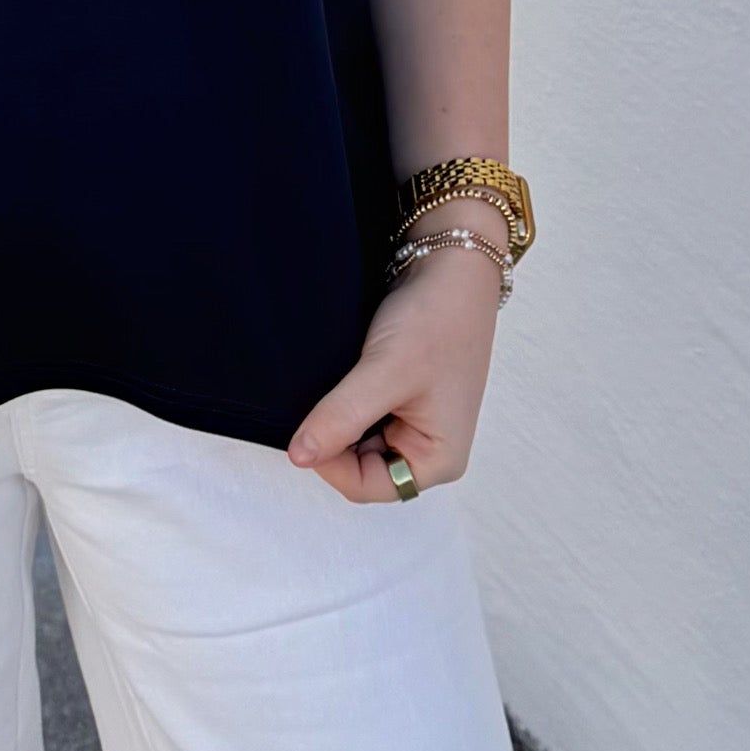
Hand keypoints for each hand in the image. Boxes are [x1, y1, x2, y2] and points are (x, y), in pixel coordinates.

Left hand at [288, 234, 502, 503]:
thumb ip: (342, 418)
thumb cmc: (437, 318)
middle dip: (335, 437)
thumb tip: (298, 457)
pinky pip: (360, 418)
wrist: (450, 264)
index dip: (330, 461)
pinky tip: (343, 375)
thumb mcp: (385, 371)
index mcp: (440, 459)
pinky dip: (344, 402)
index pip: (366, 486)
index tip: (310, 423)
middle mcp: (429, 450)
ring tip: (339, 381)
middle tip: (329, 393)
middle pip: (359, 468)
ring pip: (355, 442)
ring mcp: (415, 426)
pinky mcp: (400, 402)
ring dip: (339, 418)